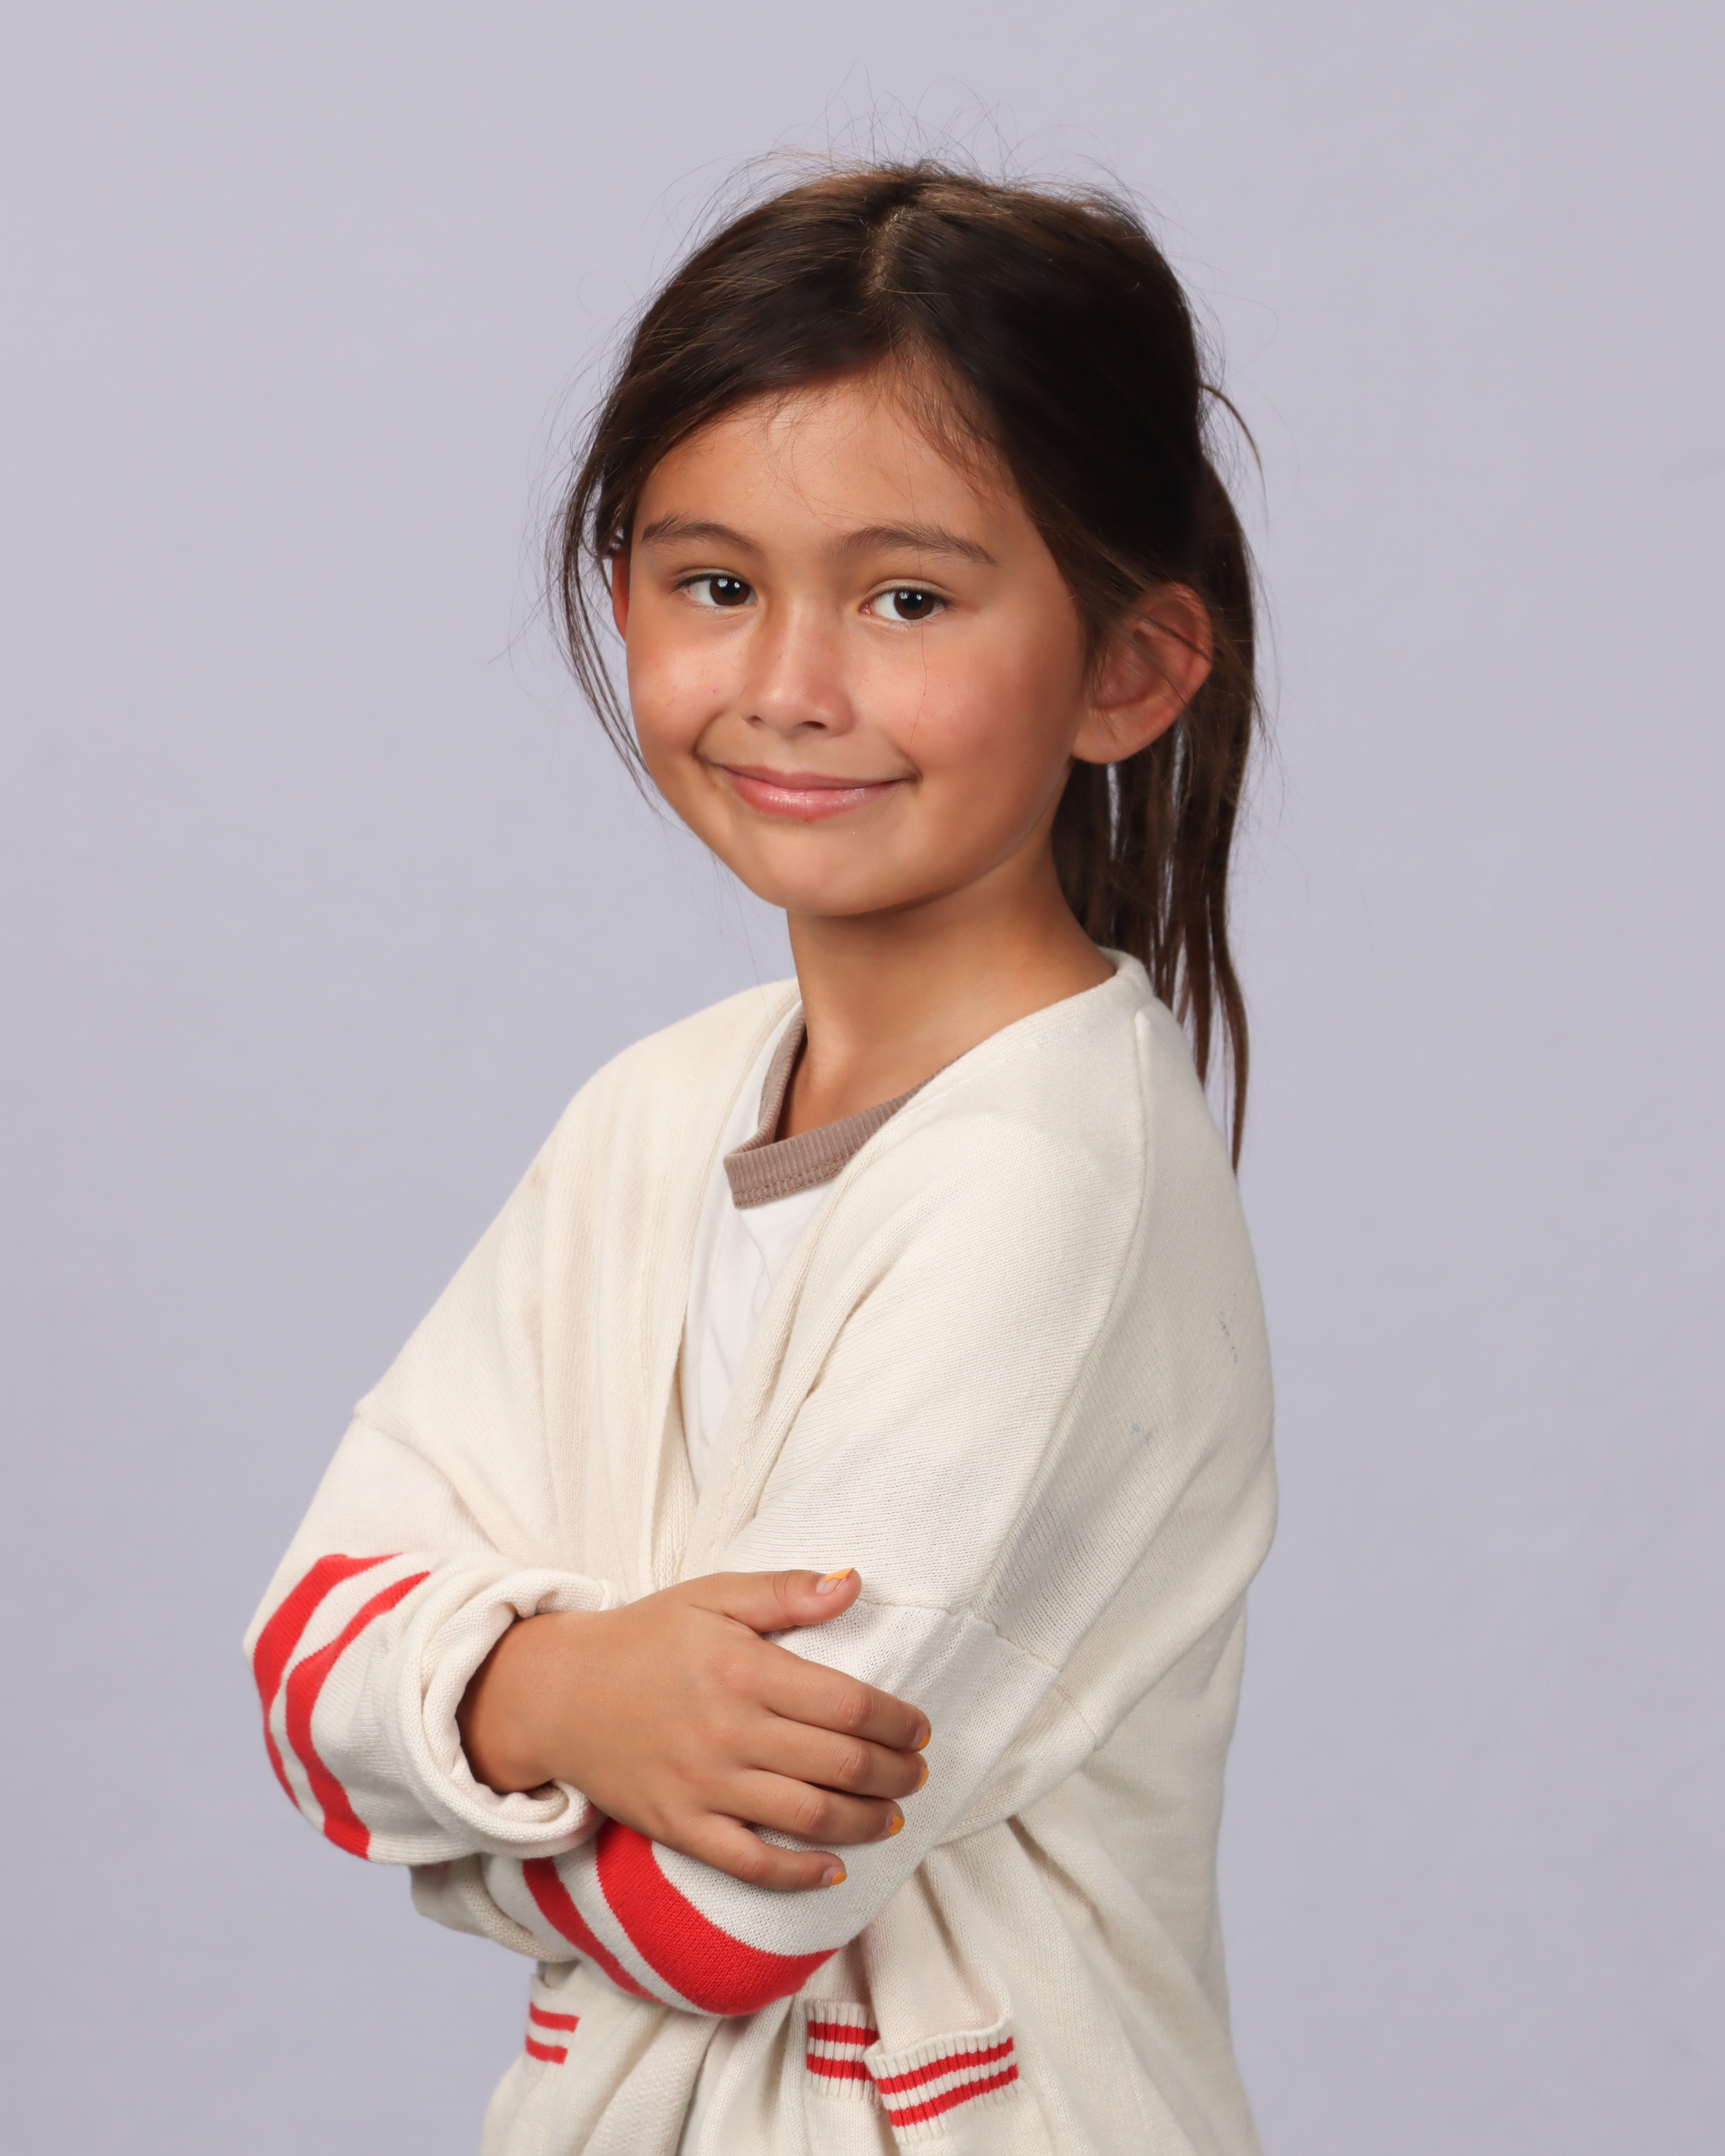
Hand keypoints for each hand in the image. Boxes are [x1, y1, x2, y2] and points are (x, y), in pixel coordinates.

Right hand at [457, 1569, 930, 1890]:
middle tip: (917, 1773)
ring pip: (810, 1818)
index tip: (919, 1729)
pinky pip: (752, 1864)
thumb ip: (785, 1591)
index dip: (899, 1722)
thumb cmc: (644, 1638)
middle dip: (896, 1774)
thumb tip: (853, 1582)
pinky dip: (800, 1874)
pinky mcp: (680, 1828)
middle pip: (842, 1765)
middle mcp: (730, 1732)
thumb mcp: (712, 1595)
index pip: (850, 1706)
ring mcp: (705, 1786)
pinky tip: (832, 1868)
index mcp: (744, 1669)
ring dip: (866, 1822)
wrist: (556, 1693)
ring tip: (891, 1815)